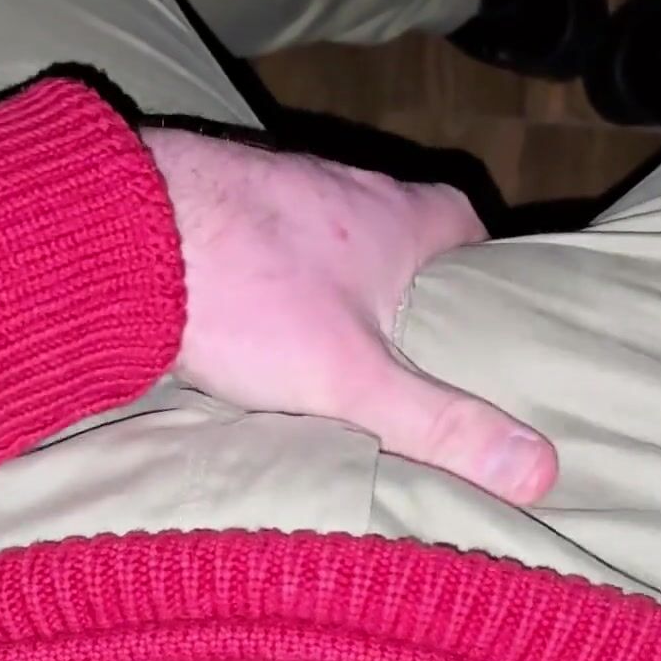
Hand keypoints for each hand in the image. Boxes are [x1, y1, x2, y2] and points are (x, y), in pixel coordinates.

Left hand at [143, 127, 556, 503]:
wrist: (120, 228)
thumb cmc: (247, 292)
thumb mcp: (355, 378)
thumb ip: (440, 424)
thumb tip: (539, 472)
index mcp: (403, 214)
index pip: (473, 233)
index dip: (487, 279)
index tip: (492, 329)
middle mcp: (348, 188)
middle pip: (405, 240)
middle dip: (412, 295)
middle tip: (422, 358)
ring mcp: (281, 192)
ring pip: (333, 245)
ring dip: (340, 291)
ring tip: (343, 357)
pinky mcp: (222, 210)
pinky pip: (271, 250)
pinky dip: (277, 287)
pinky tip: (259, 332)